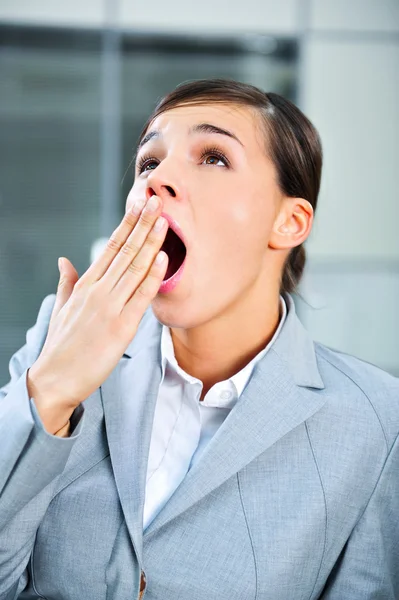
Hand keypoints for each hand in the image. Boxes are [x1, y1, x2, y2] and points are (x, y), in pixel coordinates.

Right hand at [28, 195, 168, 413]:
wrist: (55, 379)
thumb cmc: (61, 345)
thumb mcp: (62, 308)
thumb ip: (67, 282)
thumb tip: (65, 260)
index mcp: (85, 284)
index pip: (110, 247)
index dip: (128, 224)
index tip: (140, 205)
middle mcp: (98, 291)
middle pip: (125, 251)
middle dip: (143, 224)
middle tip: (157, 201)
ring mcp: (110, 308)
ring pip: (135, 268)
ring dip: (152, 243)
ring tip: (164, 220)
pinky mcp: (121, 328)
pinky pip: (141, 298)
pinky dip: (153, 277)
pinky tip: (164, 258)